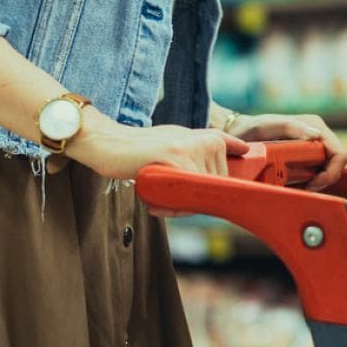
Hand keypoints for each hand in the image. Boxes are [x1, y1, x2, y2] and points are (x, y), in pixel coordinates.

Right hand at [70, 117, 247, 214]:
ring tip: (160, 197)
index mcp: (210, 139)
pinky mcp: (178, 161)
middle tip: (170, 196)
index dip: (233, 182)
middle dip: (196, 198)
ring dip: (182, 206)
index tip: (233, 191)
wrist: (111, 143)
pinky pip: (187, 198)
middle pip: (217, 188)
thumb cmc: (144, 148)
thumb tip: (233, 165)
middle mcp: (207, 142)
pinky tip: (156, 204)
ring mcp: (194, 151)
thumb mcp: (179, 141)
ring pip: (202, 195)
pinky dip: (173, 208)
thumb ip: (204, 152)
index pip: (236, 163)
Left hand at [227, 112, 346, 190]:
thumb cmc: (252, 128)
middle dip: (326, 179)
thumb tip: (317, 136)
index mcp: (315, 126)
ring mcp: (314, 145)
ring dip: (319, 182)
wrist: (240, 133)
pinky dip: (313, 181)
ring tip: (300, 187)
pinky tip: (298, 185)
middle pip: (338, 164)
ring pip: (330, 170)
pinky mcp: (308, 156)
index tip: (313, 183)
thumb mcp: (268, 125)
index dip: (331, 172)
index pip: (339, 154)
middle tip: (306, 188)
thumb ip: (292, 127)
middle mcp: (319, 134)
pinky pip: (320, 172)